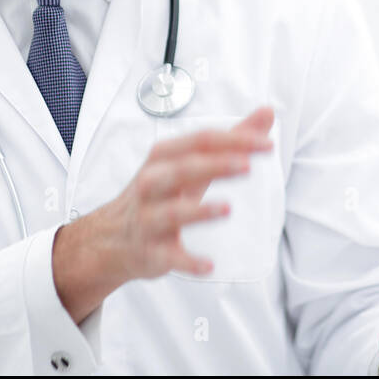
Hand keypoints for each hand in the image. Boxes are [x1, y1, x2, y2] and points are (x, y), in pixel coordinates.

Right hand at [107, 106, 274, 279]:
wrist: (111, 239)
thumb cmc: (160, 194)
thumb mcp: (189, 163)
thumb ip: (230, 141)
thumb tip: (266, 113)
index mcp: (164, 157)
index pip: (200, 141)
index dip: (234, 141)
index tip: (266, 144)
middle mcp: (152, 184)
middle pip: (184, 169)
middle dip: (216, 166)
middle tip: (248, 165)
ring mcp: (148, 218)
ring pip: (173, 212)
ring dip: (200, 210)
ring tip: (228, 208)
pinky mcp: (149, 251)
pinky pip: (169, 256)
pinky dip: (188, 260)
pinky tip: (209, 264)